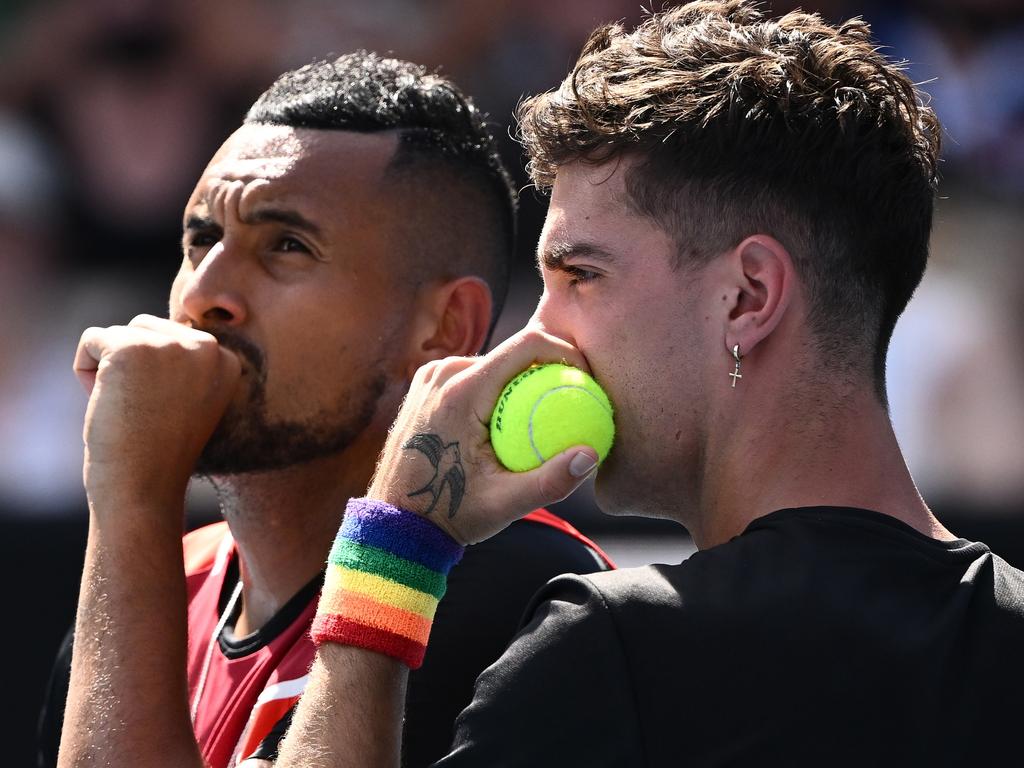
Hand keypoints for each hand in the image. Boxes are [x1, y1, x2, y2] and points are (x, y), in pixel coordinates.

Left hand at [74, 314, 241, 508]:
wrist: (144, 487)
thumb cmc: (162, 453)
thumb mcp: (192, 401)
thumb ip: (187, 364)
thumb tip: (169, 324)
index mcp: (228, 361)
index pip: (176, 339)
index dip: (158, 378)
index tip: (165, 413)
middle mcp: (207, 347)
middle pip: (148, 328)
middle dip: (134, 366)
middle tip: (144, 412)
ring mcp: (169, 345)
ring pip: (120, 334)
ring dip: (111, 370)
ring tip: (128, 409)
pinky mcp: (130, 347)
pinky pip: (92, 339)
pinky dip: (86, 370)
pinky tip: (106, 402)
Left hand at [367, 327, 599, 544]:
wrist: (397, 523)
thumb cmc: (449, 515)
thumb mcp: (505, 505)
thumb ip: (551, 481)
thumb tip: (590, 455)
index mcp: (462, 391)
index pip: (525, 345)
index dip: (565, 349)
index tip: (588, 374)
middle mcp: (443, 373)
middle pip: (511, 354)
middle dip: (549, 369)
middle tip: (576, 399)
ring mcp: (431, 376)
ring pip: (493, 364)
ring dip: (522, 382)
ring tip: (547, 412)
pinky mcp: (426, 385)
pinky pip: (474, 377)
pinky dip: (498, 391)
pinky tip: (515, 420)